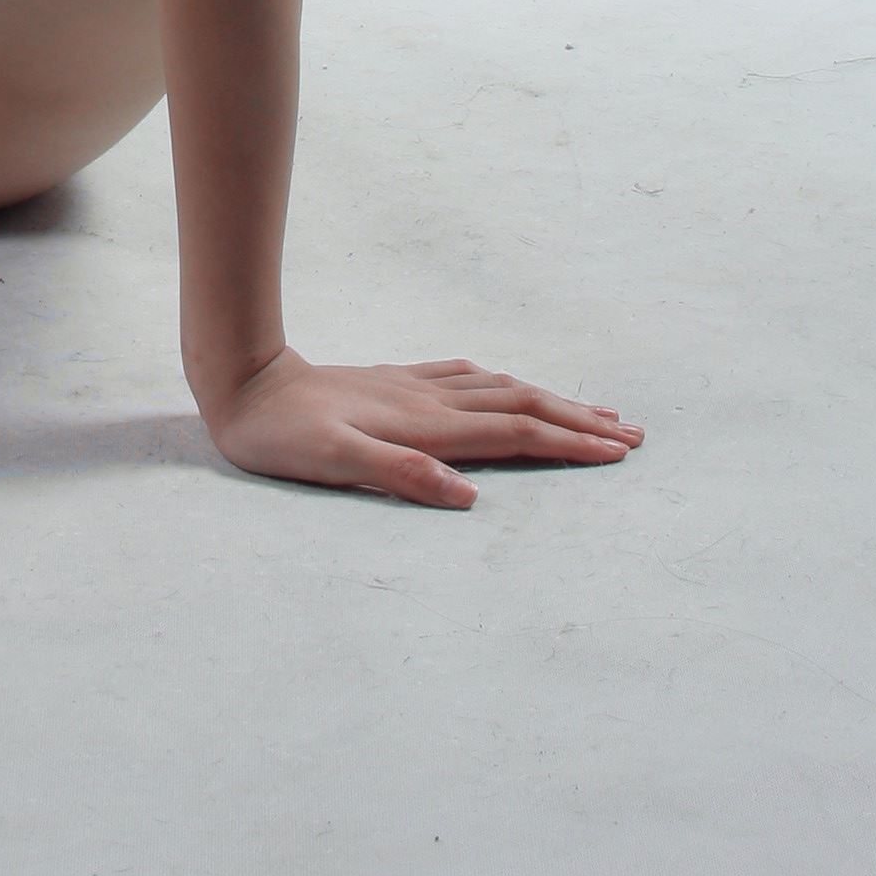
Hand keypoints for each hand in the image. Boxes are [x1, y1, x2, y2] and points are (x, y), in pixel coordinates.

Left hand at [197, 349, 641, 508]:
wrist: (243, 382)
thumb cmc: (283, 435)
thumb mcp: (334, 462)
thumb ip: (399, 474)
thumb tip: (467, 496)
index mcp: (425, 427)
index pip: (515, 433)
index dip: (569, 444)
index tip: (618, 453)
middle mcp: (429, 402)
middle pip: (522, 406)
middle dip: (579, 421)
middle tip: (632, 433)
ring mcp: (413, 388)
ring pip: (500, 389)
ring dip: (550, 400)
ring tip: (591, 411)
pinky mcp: (394, 382)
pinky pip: (465, 379)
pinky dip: (502, 383)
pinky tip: (504, 383)